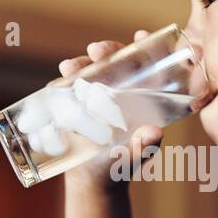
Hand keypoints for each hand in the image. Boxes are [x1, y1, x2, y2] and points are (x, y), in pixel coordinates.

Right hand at [53, 29, 164, 190]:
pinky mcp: (73, 103)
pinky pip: (69, 85)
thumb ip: (145, 146)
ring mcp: (93, 95)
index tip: (141, 36)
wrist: (91, 181)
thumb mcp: (133, 157)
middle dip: (107, 50)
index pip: (144, 65)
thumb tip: (155, 133)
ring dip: (81, 63)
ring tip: (70, 67)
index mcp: (139, 97)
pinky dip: (66, 77)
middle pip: (114, 61)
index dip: (144, 47)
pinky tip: (63, 75)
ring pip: (90, 70)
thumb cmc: (119, 167)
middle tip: (96, 50)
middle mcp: (117, 91)